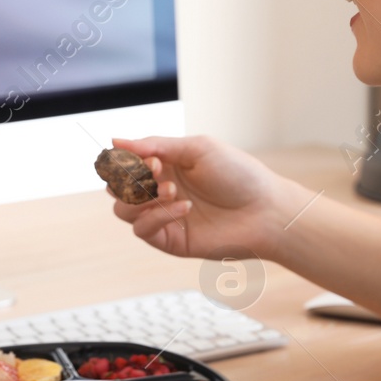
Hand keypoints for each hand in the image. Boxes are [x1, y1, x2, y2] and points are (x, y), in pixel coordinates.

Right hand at [108, 134, 304, 260]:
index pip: (124, 162)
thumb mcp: (196, 148)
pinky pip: (143, 230)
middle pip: (116, 187)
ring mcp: (162, 216)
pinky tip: (184, 208)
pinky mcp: (170, 240)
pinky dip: (158, 216)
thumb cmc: (238, 174)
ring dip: (142, 198)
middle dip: (128, 179)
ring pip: (123, 210)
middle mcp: (159, 189)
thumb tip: (115, 141)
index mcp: (164, 164)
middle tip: (156, 173)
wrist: (265, 210)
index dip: (128, 160)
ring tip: (173, 191)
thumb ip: (155, 145)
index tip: (152, 160)